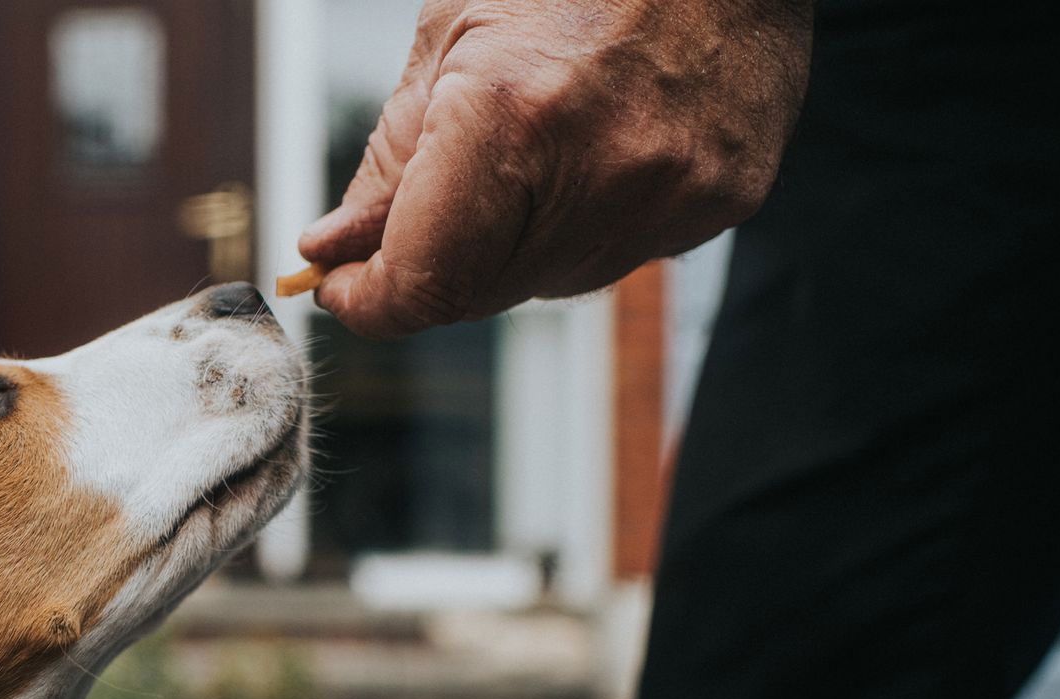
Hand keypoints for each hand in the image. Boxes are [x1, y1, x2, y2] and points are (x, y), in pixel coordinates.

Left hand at [298, 0, 812, 337]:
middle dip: (437, 262)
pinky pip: (624, 253)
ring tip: (535, 143)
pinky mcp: (724, 200)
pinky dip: (587, 221)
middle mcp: (599, 170)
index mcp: (510, 116)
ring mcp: (670, 193)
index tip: (343, 286)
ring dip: (513, 241)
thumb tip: (335, 247)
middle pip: (480, 293)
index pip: (424, 282)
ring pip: (549, 281)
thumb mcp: (451, 36)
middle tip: (423, 206)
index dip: (371, 301)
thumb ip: (391, 160)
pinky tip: (597, 146)